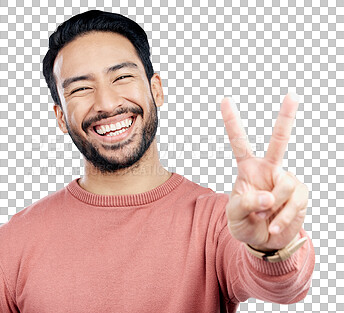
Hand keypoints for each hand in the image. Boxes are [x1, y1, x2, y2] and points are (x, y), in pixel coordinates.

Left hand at [220, 93, 307, 250]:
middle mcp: (268, 169)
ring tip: (265, 217)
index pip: (239, 142)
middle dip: (286, 118)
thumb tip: (268, 196)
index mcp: (247, 169)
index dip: (232, 122)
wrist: (264, 241)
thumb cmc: (245, 224)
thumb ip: (244, 204)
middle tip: (293, 94)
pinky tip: (275, 225)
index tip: (225, 99)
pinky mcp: (300, 194)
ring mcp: (285, 180)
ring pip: (285, 184)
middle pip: (279, 141)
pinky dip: (283, 217)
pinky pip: (295, 202)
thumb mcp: (234, 216)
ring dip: (274, 207)